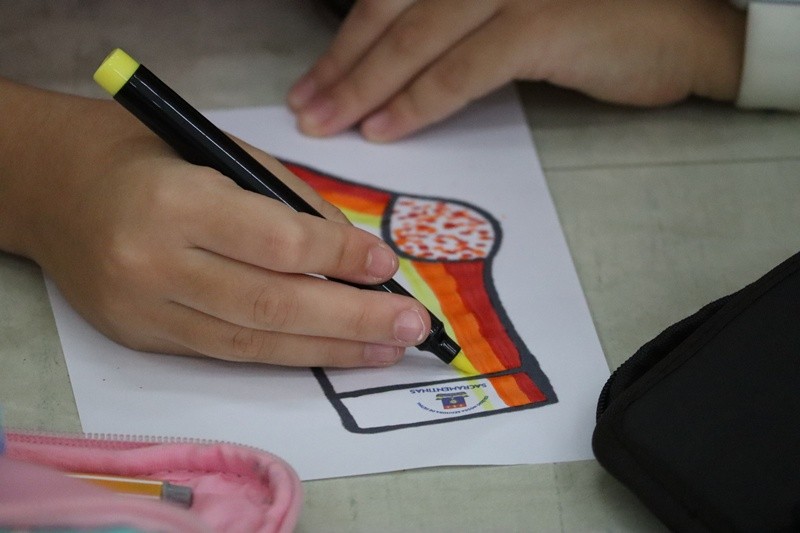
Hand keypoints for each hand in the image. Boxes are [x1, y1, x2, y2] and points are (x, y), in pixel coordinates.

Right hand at [0, 79, 428, 366]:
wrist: (55, 188)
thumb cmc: (147, 154)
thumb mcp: (222, 153)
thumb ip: (289, 203)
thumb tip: (355, 252)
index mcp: (175, 201)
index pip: (279, 243)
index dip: (341, 258)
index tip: (387, 265)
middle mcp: (156, 264)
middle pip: (274, 305)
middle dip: (353, 320)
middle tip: (411, 327)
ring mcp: (145, 310)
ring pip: (254, 342)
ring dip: (330, 349)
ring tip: (386, 350)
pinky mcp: (143, 338)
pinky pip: (228, 351)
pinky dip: (285, 353)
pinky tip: (330, 352)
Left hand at [288, 0, 744, 140]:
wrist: (680, 29)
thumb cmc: (594, 21)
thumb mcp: (512, 10)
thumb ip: (456, 26)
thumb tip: (394, 66)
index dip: (345, 40)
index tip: (312, 81)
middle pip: (390, 12)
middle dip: (341, 66)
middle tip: (305, 109)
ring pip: (416, 40)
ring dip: (364, 87)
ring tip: (328, 124)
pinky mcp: (539, 24)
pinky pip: (461, 70)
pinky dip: (418, 102)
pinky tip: (385, 129)